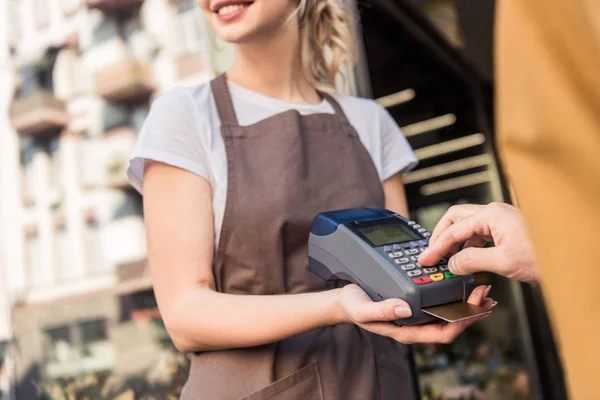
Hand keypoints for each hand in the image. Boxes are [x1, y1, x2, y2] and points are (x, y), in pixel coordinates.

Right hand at [334, 283, 494, 343]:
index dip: (463, 322)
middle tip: (487, 294)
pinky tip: (459, 280)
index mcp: (408, 330)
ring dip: (467, 302)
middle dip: (472, 310)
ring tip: (481, 289)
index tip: (477, 306)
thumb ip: (382, 311)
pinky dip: (454, 293)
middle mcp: (416, 323)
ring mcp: (417, 313)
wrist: (343, 300)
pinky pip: (440, 301)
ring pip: (449, 312)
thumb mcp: (363, 309)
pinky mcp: (415, 301)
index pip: (443, 332)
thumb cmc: (353, 306)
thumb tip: (406, 309)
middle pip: (452, 322)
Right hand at [419, 202, 538, 282]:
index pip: (453, 230)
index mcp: (491, 216)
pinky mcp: (506, 228)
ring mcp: (500, 219)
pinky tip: (467, 258)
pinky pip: (479, 232)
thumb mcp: (503, 262)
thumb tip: (452, 263)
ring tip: (447, 258)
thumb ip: (471, 261)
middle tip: (432, 252)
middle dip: (440, 235)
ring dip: (455, 241)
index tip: (426, 259)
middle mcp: (494, 213)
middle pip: (455, 218)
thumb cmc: (545, 256)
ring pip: (467, 225)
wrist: (572, 258)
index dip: (436, 247)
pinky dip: (468, 244)